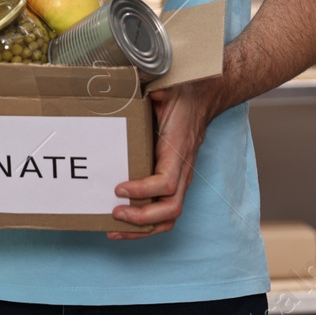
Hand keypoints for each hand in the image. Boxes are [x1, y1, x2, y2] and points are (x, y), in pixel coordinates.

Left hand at [110, 79, 219, 239]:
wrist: (202, 98)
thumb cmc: (182, 95)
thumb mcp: (167, 88)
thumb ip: (154, 88)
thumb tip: (136, 85)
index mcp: (178, 150)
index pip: (166, 181)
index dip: (143, 190)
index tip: (118, 188)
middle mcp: (182, 169)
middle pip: (170, 209)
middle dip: (141, 218)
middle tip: (114, 212)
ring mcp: (180, 178)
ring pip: (168, 216)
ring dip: (142, 229)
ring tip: (113, 229)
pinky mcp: (173, 181)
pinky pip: (164, 211)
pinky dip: (145, 224)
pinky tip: (123, 224)